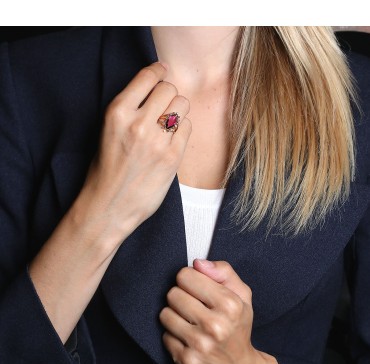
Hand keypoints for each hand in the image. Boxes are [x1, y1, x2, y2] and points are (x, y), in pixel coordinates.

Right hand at [71, 61, 191, 248]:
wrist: (109, 205)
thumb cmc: (106, 169)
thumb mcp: (108, 131)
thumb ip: (130, 109)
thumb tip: (155, 90)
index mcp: (117, 113)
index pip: (147, 77)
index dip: (158, 72)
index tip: (162, 71)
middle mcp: (138, 123)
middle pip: (169, 89)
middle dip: (168, 94)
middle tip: (163, 106)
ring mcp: (157, 141)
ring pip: (182, 105)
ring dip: (178, 110)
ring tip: (168, 124)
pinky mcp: (172, 157)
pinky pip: (188, 127)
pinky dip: (182, 130)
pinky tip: (172, 140)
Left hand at [160, 259, 281, 363]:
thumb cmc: (238, 329)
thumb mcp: (242, 296)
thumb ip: (224, 272)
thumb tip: (198, 263)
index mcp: (230, 304)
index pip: (186, 275)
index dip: (189, 281)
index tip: (196, 289)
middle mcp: (215, 325)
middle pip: (173, 294)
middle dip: (181, 298)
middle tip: (193, 308)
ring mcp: (200, 344)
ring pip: (165, 314)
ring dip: (175, 317)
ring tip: (190, 323)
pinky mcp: (186, 361)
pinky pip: (165, 336)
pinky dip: (174, 337)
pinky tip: (188, 340)